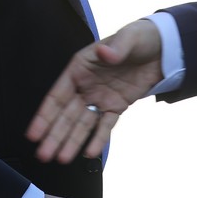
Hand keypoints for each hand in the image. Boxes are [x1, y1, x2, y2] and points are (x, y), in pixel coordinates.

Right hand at [26, 19, 163, 163]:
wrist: (163, 48)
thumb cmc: (139, 38)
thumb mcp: (129, 38)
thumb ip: (115, 48)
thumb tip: (105, 53)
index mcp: (80, 67)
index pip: (57, 95)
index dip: (45, 115)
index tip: (33, 133)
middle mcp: (86, 85)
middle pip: (66, 114)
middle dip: (54, 135)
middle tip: (43, 154)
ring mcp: (100, 98)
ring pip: (82, 124)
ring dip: (72, 141)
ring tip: (61, 159)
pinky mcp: (116, 107)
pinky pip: (105, 126)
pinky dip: (98, 139)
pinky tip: (90, 153)